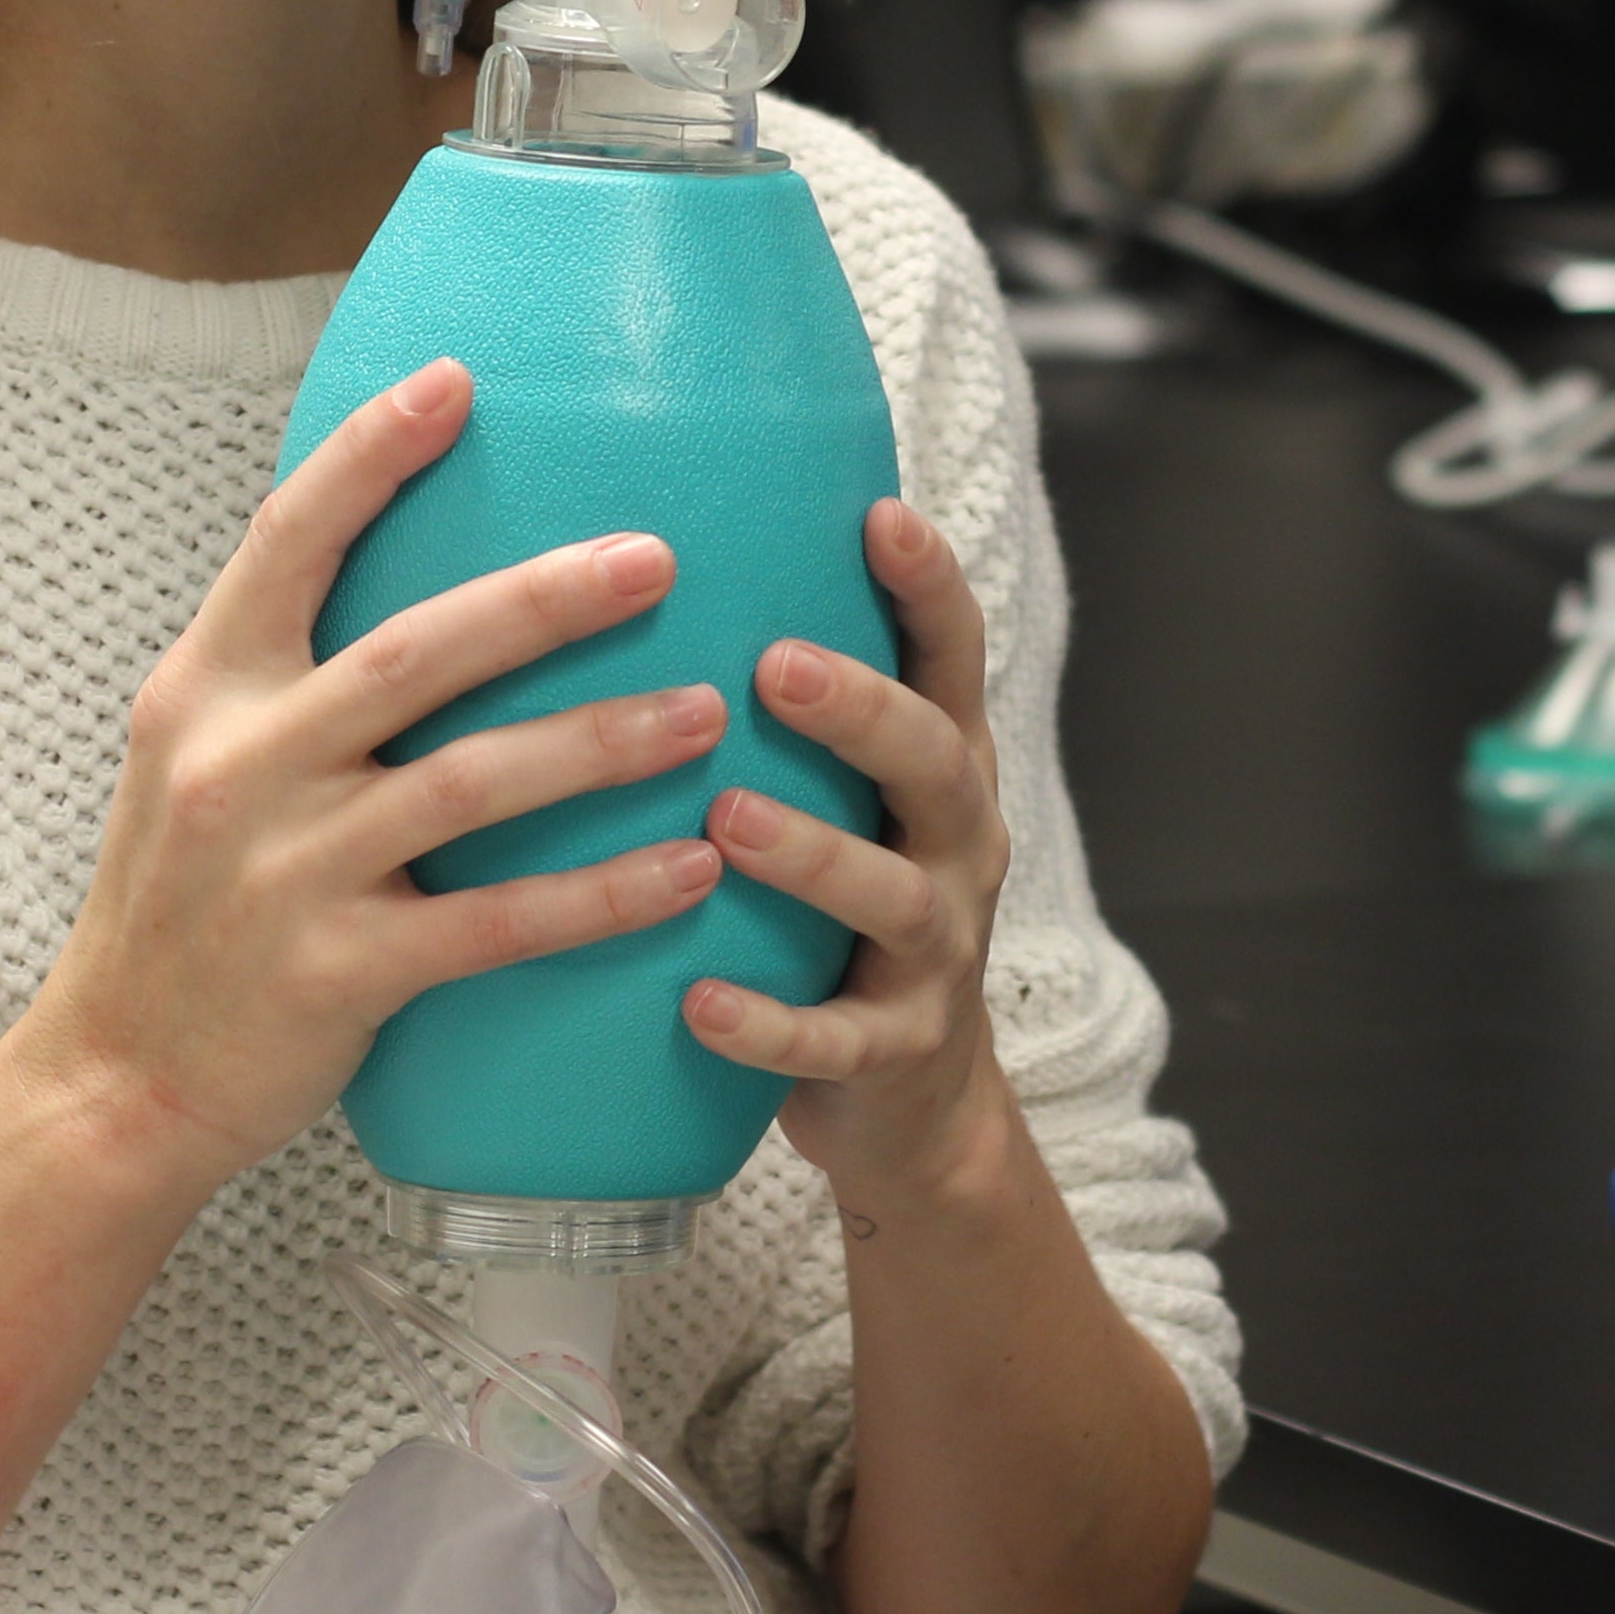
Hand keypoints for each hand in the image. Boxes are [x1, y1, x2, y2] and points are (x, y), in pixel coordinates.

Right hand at [16, 357, 733, 1198]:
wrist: (116, 1080)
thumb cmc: (187, 901)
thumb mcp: (196, 756)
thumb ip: (290, 669)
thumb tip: (421, 559)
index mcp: (204, 690)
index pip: (284, 542)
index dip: (368, 457)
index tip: (459, 380)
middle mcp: (237, 764)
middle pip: (414, 651)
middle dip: (543, 599)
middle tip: (658, 555)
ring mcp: (285, 870)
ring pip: (471, 782)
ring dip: (601, 744)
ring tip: (709, 712)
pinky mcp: (337, 973)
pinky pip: (497, 923)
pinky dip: (601, 895)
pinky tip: (688, 869)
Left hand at [684, 498, 1016, 1212]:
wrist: (914, 1099)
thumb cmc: (840, 911)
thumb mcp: (849, 800)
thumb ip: (791, 714)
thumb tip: (653, 565)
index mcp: (944, 768)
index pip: (953, 658)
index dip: (928, 586)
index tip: (879, 514)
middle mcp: (960, 845)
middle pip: (937, 762)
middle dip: (865, 712)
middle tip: (778, 666)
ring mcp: (938, 952)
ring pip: (895, 897)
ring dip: (814, 855)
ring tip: (728, 820)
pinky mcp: (895, 1050)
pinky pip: (835, 1039)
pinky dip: (768, 1022)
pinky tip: (697, 1003)